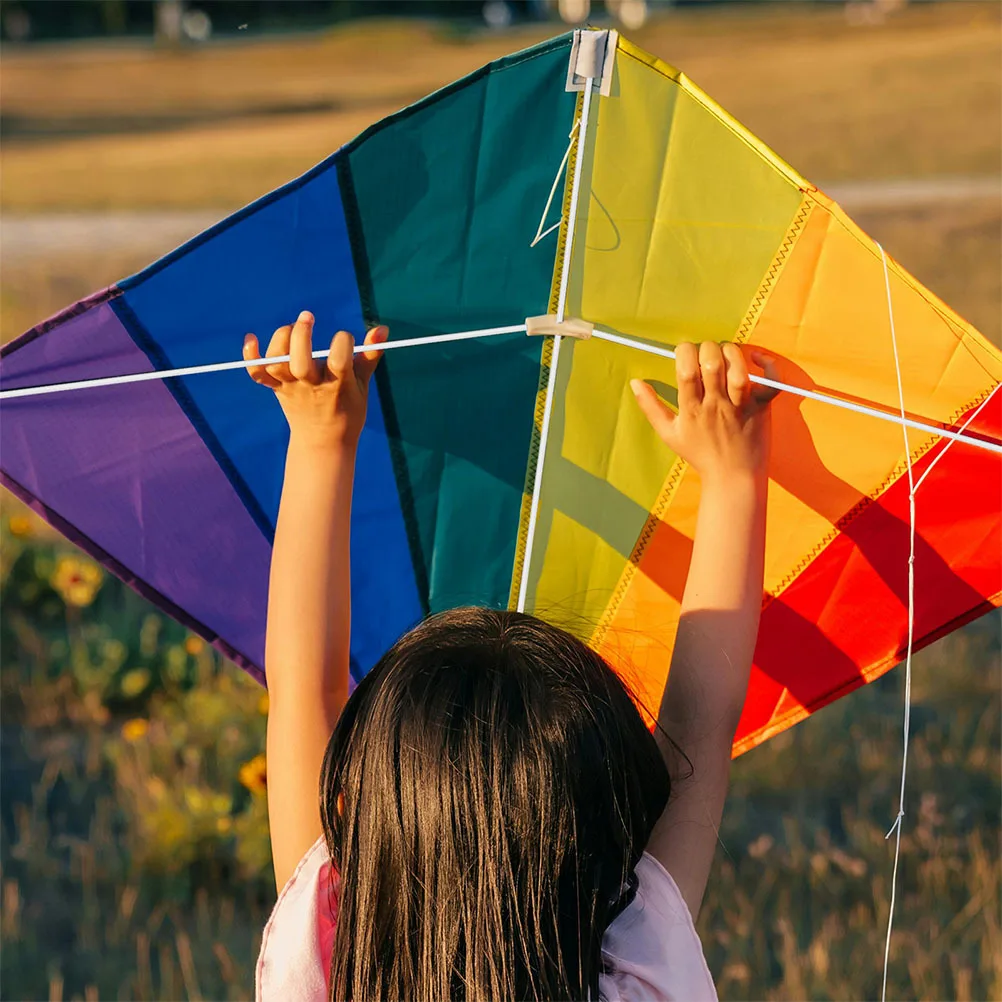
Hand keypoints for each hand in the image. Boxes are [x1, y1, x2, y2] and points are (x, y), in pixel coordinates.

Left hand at [244, 311, 387, 449]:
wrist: (323, 442)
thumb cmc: (348, 409)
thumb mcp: (363, 385)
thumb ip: (370, 355)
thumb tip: (382, 329)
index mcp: (337, 385)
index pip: (339, 358)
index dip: (344, 341)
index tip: (346, 339)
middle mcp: (312, 386)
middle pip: (300, 360)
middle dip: (302, 335)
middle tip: (308, 317)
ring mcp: (291, 388)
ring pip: (278, 363)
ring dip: (280, 341)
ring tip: (291, 329)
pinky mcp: (276, 389)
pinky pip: (258, 373)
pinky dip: (251, 356)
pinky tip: (251, 338)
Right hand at [631, 342, 779, 487]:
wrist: (732, 478)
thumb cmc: (700, 455)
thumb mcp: (669, 434)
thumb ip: (650, 407)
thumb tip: (635, 382)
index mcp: (691, 409)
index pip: (685, 370)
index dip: (685, 351)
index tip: (686, 352)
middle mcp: (715, 405)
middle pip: (712, 364)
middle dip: (708, 348)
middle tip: (707, 353)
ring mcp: (739, 407)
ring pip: (738, 370)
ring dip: (732, 353)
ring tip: (727, 353)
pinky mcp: (761, 408)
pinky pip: (770, 384)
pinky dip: (769, 367)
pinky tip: (760, 358)